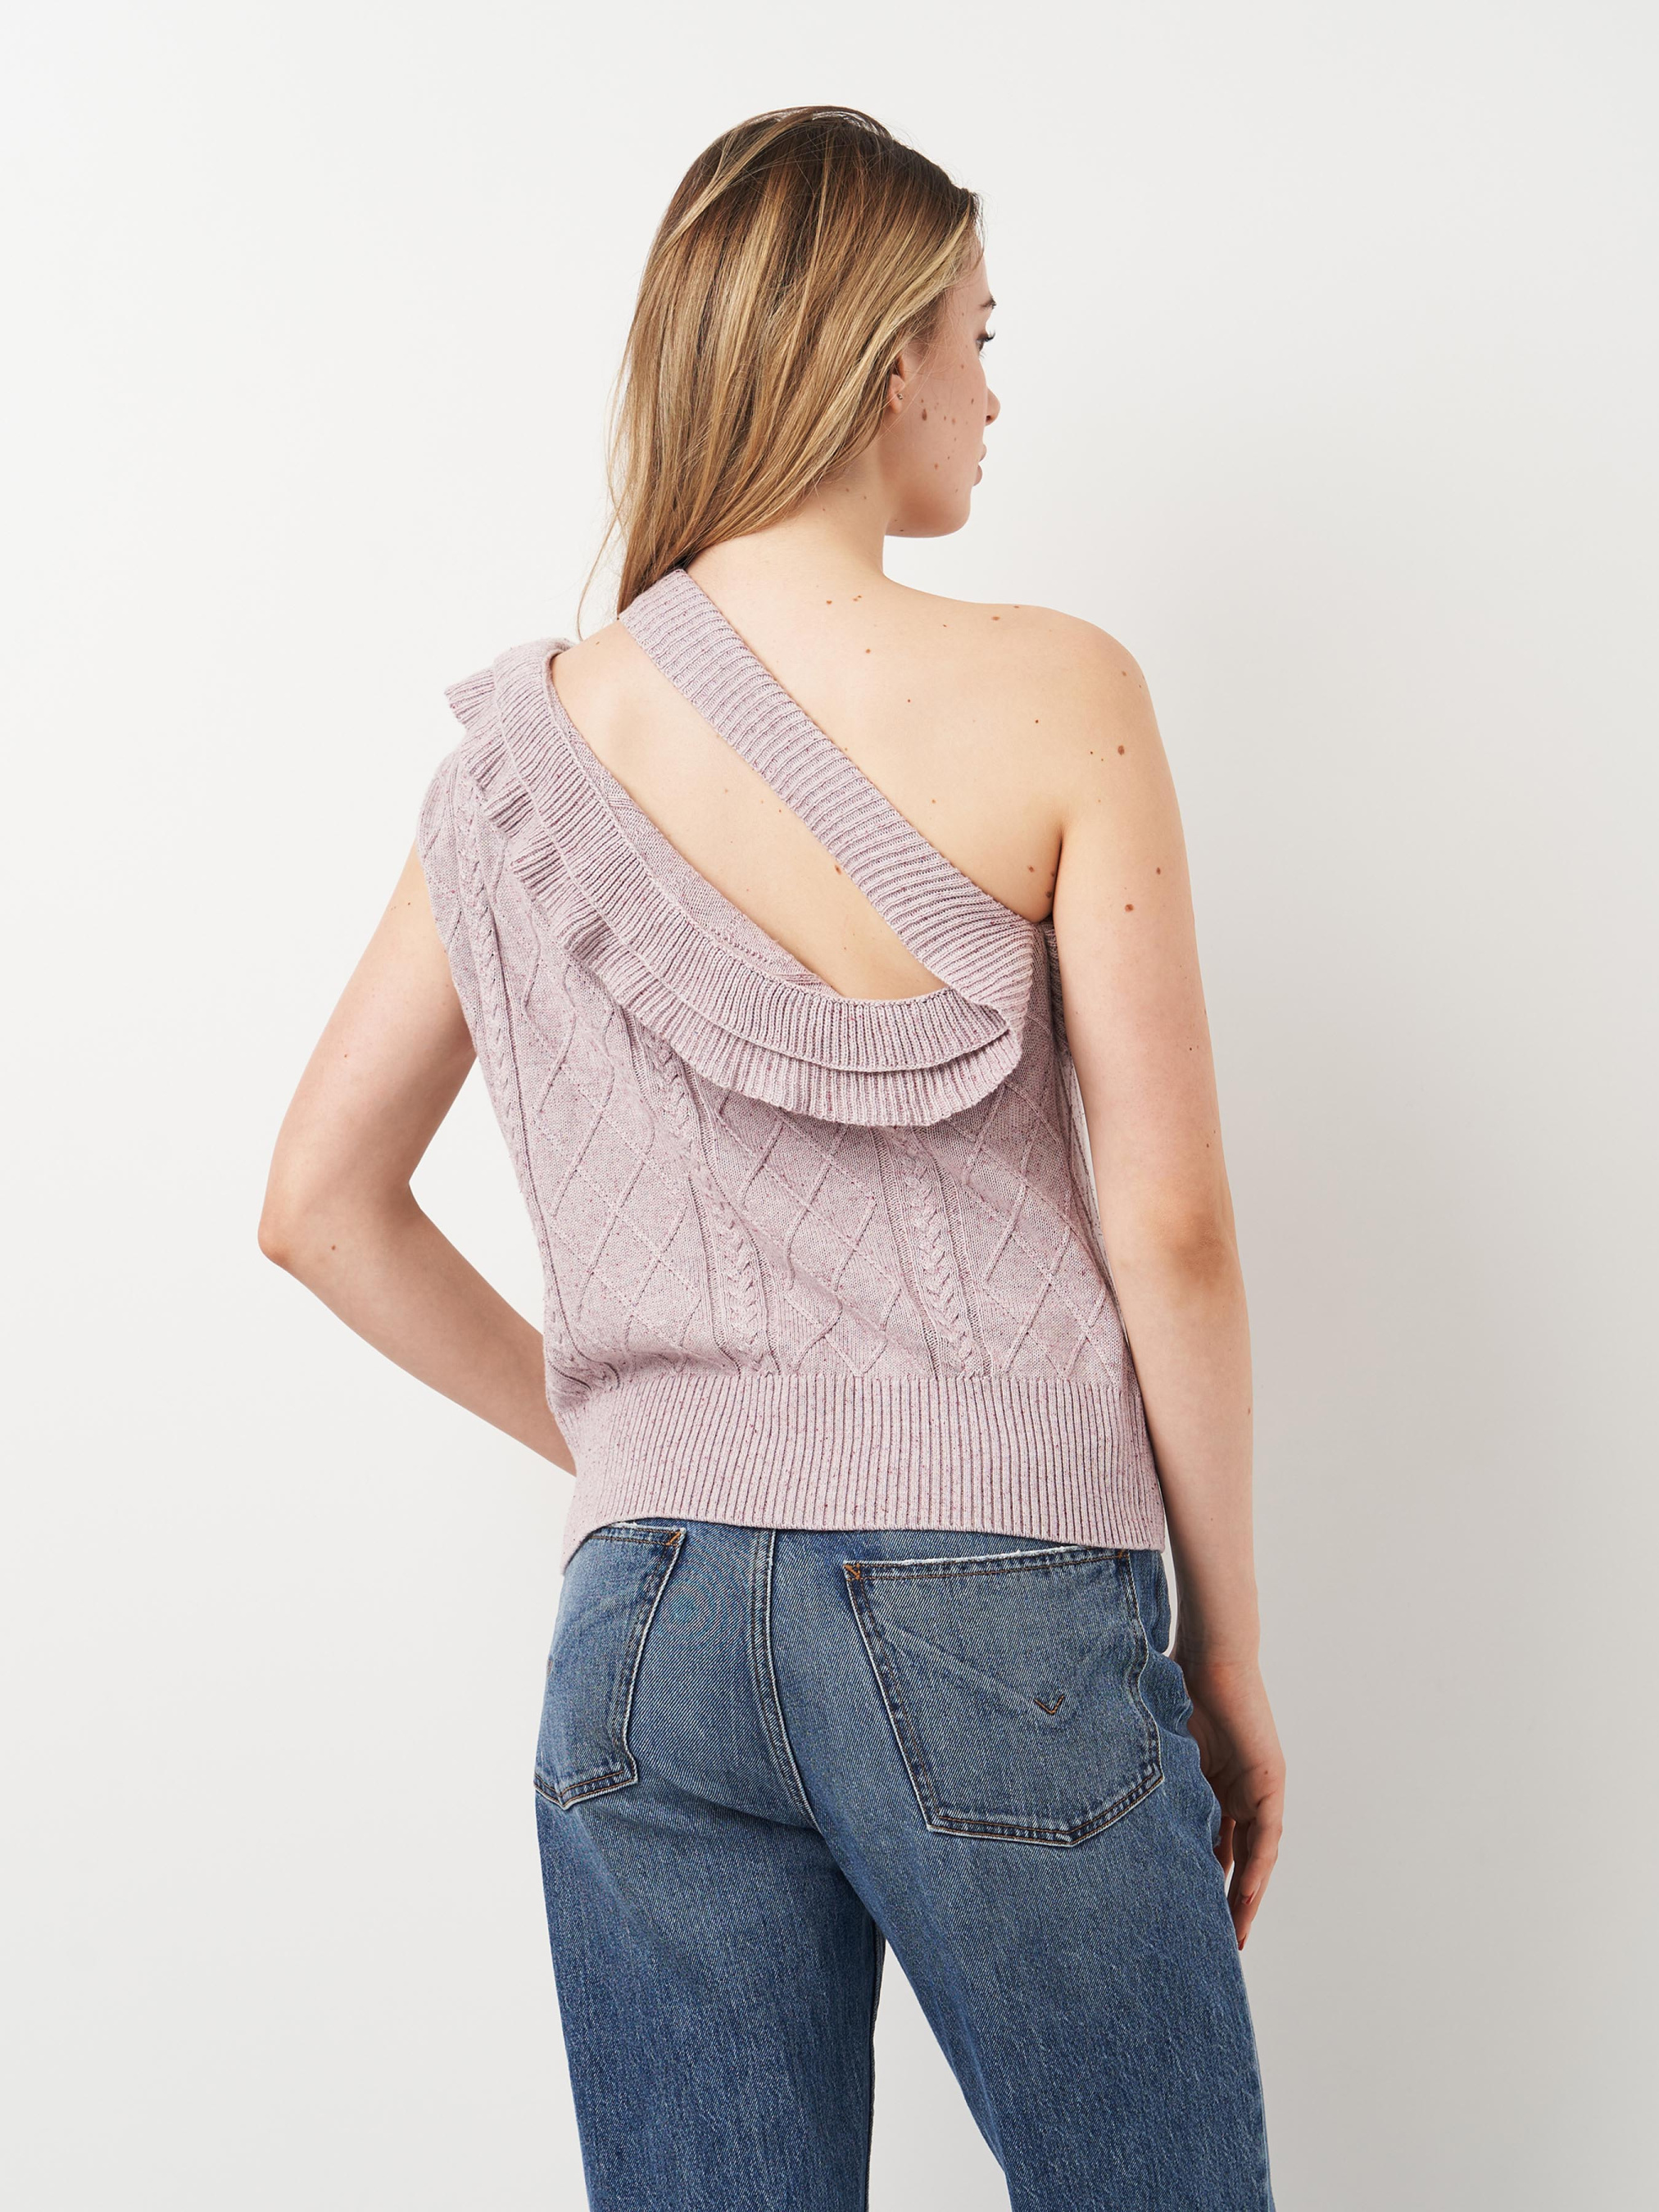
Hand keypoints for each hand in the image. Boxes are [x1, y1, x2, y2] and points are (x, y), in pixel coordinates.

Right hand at [1173, 1654, 1284, 1948]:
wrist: (1210, 1654)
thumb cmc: (1178, 1686)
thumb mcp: (1158, 1747)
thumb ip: (1148, 1775)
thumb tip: (1094, 1799)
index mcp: (1210, 1785)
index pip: (1208, 1844)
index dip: (1198, 1880)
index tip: (1184, 1916)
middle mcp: (1238, 1792)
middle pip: (1235, 1859)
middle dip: (1225, 1903)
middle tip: (1213, 1945)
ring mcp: (1257, 1788)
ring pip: (1255, 1857)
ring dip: (1245, 1898)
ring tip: (1233, 1937)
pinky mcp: (1270, 1783)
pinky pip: (1266, 1838)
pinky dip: (1257, 1870)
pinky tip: (1247, 1899)